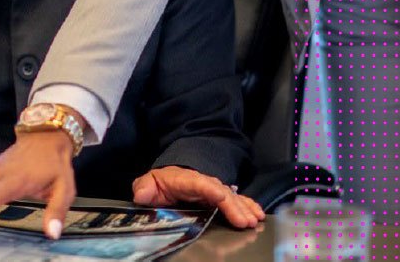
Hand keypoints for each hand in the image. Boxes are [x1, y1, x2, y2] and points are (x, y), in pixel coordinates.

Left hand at [132, 166, 264, 228]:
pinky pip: (237, 200)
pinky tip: (258, 214)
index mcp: (185, 180)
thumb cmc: (160, 184)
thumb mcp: (148, 184)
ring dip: (244, 208)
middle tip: (245, 221)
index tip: (221, 196)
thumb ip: (144, 187)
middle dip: (234, 206)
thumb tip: (141, 194)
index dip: (211, 189)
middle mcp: (204, 183)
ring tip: (255, 219)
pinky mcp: (220, 197)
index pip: (200, 183)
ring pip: (232, 197)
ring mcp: (214, 189)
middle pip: (221, 192)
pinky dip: (248, 205)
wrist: (170, 178)